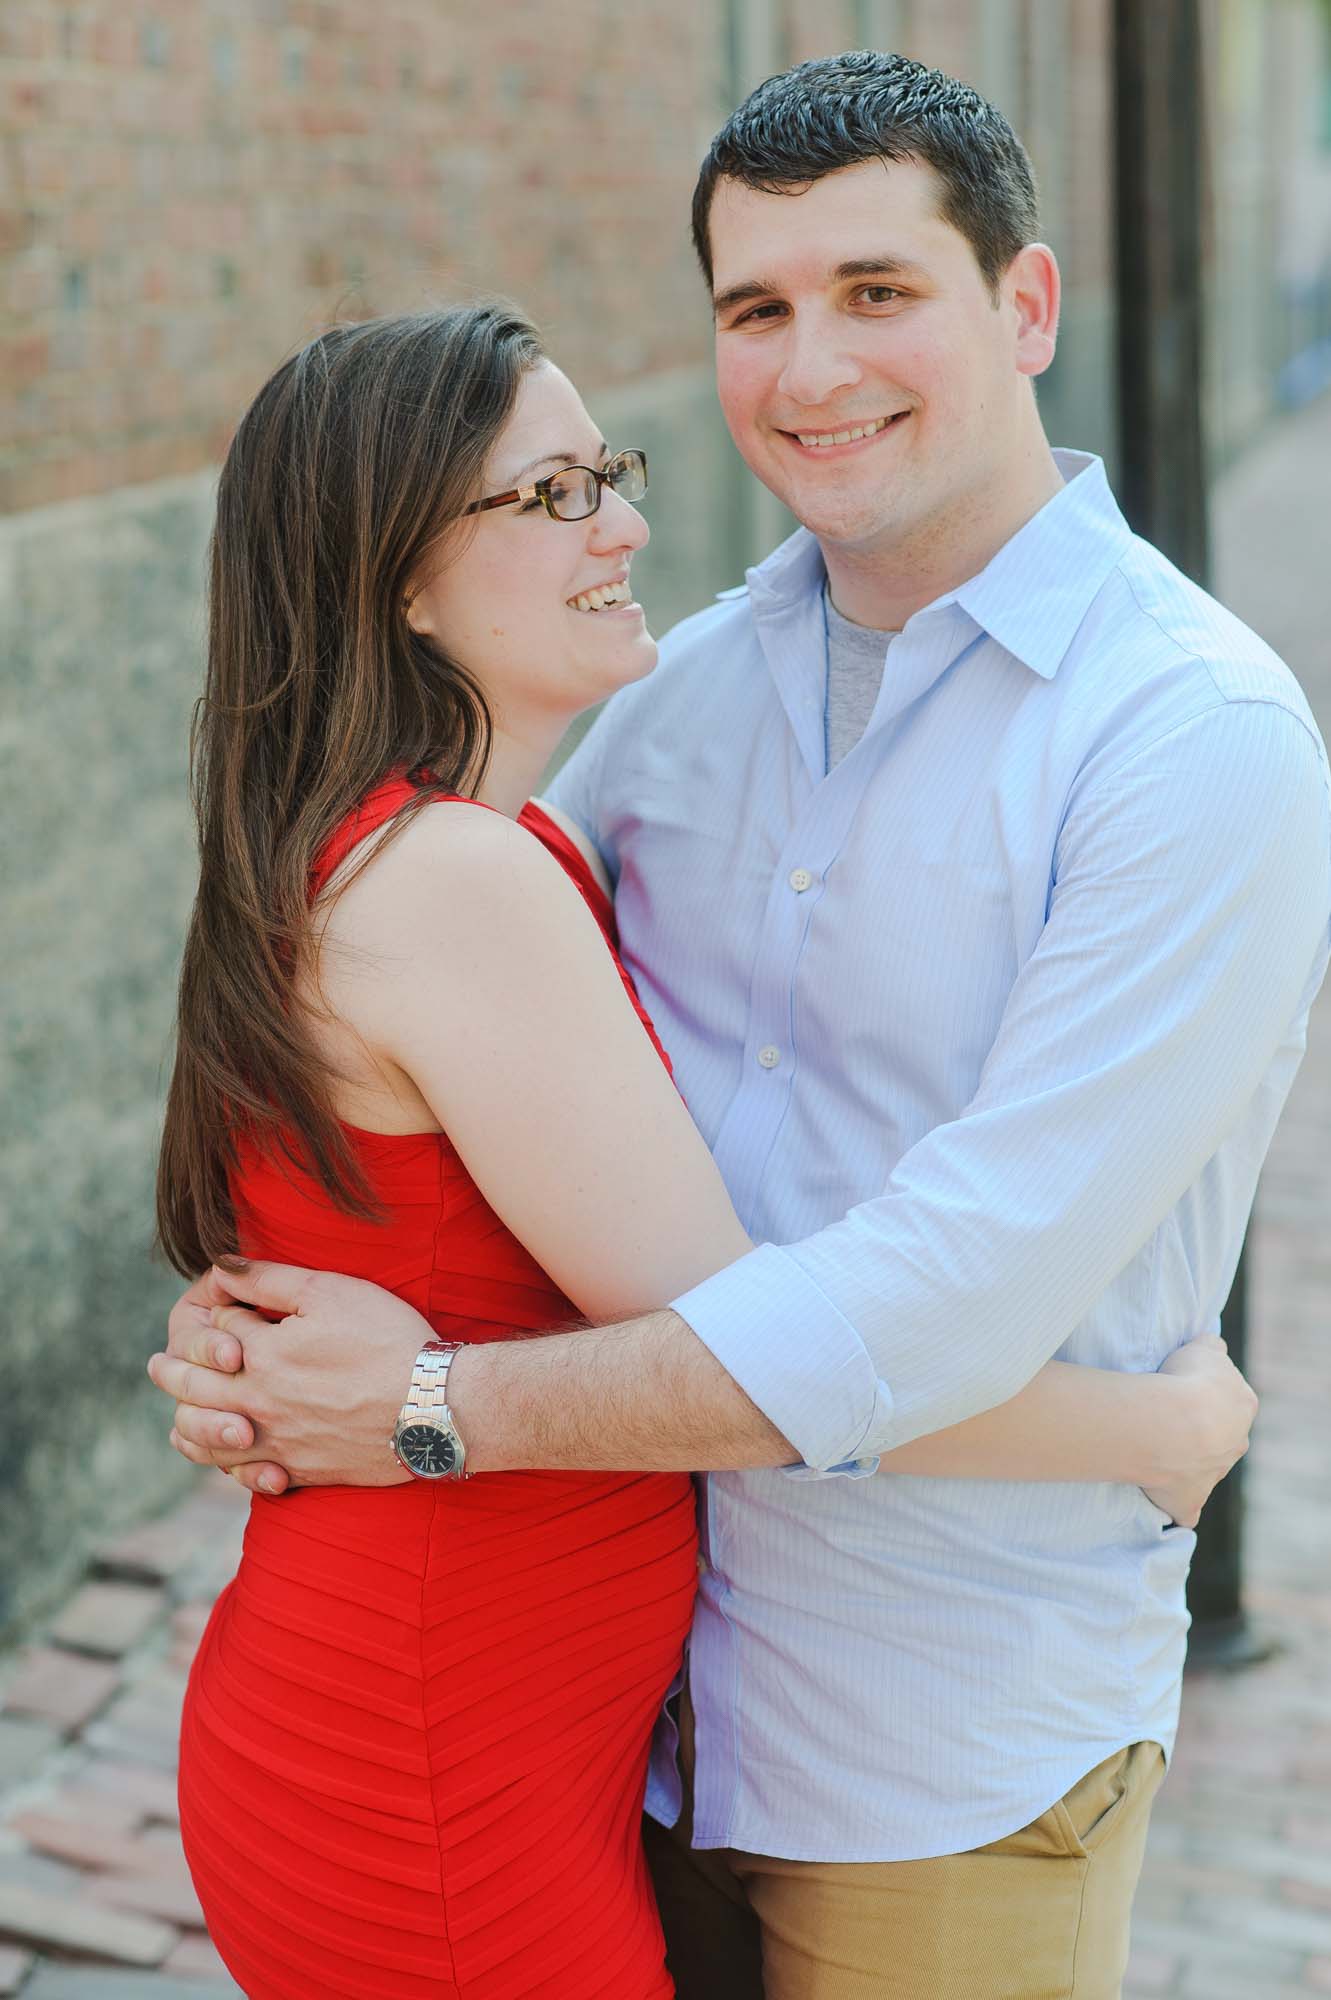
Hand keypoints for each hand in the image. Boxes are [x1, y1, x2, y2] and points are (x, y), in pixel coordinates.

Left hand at [148, 1258, 433, 1494]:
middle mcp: (257, 1402)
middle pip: (195, 1388)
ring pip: (209, 1440)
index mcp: (260, 1355)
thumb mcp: (331, 1293)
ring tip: (178, 1419)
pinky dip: (226, 1467)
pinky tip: (226, 1459)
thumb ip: (269, 1279)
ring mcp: (276, 1441)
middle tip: (156, 1365)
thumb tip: (221, 1268)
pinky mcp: (301, 1469)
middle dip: (172, 1370)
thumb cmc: (387, 1340)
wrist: (432, 1408)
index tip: (215, 1306)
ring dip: (187, 1426)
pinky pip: (246, 1474)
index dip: (212, 1313)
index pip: (215, 1331)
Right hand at [1140, 1334, 1257, 1526]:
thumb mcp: (1203, 1347)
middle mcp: (1236, 1443)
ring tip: (1155, 1449)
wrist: (1173, 1423)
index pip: (1231, 1401)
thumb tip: (1212, 1346)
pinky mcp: (1192, 1499)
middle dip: (1203, 1434)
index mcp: (1243, 1406)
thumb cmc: (1188, 1381)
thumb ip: (1211, 1347)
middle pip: (1224, 1440)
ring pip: (1206, 1470)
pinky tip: (1166, 1501)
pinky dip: (1179, 1507)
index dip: (1207, 1396)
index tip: (1182, 1392)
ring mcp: (1215, 1474)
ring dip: (1187, 1463)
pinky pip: (1187, 1508)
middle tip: (1170, 1421)